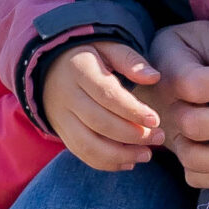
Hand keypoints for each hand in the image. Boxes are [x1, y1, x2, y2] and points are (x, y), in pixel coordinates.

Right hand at [41, 41, 163, 172]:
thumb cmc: (89, 55)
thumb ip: (130, 60)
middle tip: (159, 137)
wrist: (50, 67)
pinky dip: (106, 163)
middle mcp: (66, 96)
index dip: (132, 110)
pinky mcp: (62, 132)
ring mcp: (61, 117)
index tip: (156, 120)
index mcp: (79, 70)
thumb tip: (154, 77)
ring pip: (88, 145)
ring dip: (120, 155)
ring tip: (147, 154)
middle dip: (132, 135)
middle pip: (99, 122)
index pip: (107, 95)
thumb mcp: (107, 46)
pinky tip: (129, 161)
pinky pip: (82, 153)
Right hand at [148, 19, 208, 188]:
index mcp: (170, 73)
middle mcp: (165, 110)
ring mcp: (170, 136)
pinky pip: (195, 175)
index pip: (198, 83)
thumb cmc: (188, 50)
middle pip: (196, 125)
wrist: (153, 71)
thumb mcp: (203, 36)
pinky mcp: (178, 155)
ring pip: (194, 157)